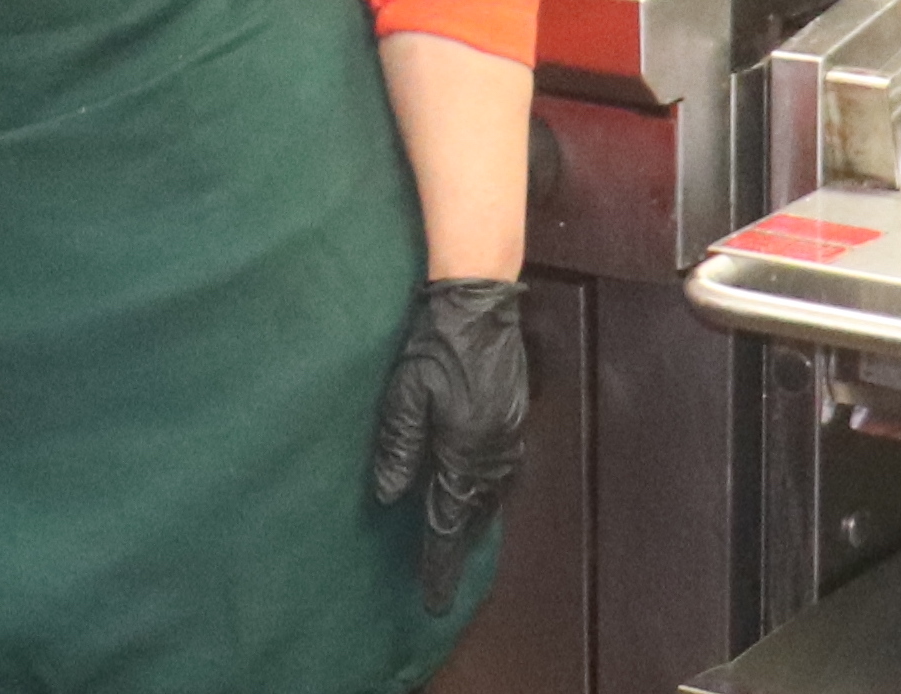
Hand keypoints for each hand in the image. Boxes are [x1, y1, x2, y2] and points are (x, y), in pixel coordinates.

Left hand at [368, 277, 526, 612]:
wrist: (479, 300)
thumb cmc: (436, 342)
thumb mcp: (406, 392)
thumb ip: (398, 445)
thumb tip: (388, 496)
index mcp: (465, 450)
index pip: (448, 519)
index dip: (439, 561)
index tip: (433, 599)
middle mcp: (494, 451)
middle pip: (474, 515)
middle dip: (456, 549)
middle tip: (442, 585)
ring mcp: (508, 435)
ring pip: (490, 496)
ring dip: (472, 523)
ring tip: (456, 547)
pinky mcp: (512, 418)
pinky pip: (499, 473)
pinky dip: (485, 495)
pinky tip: (474, 495)